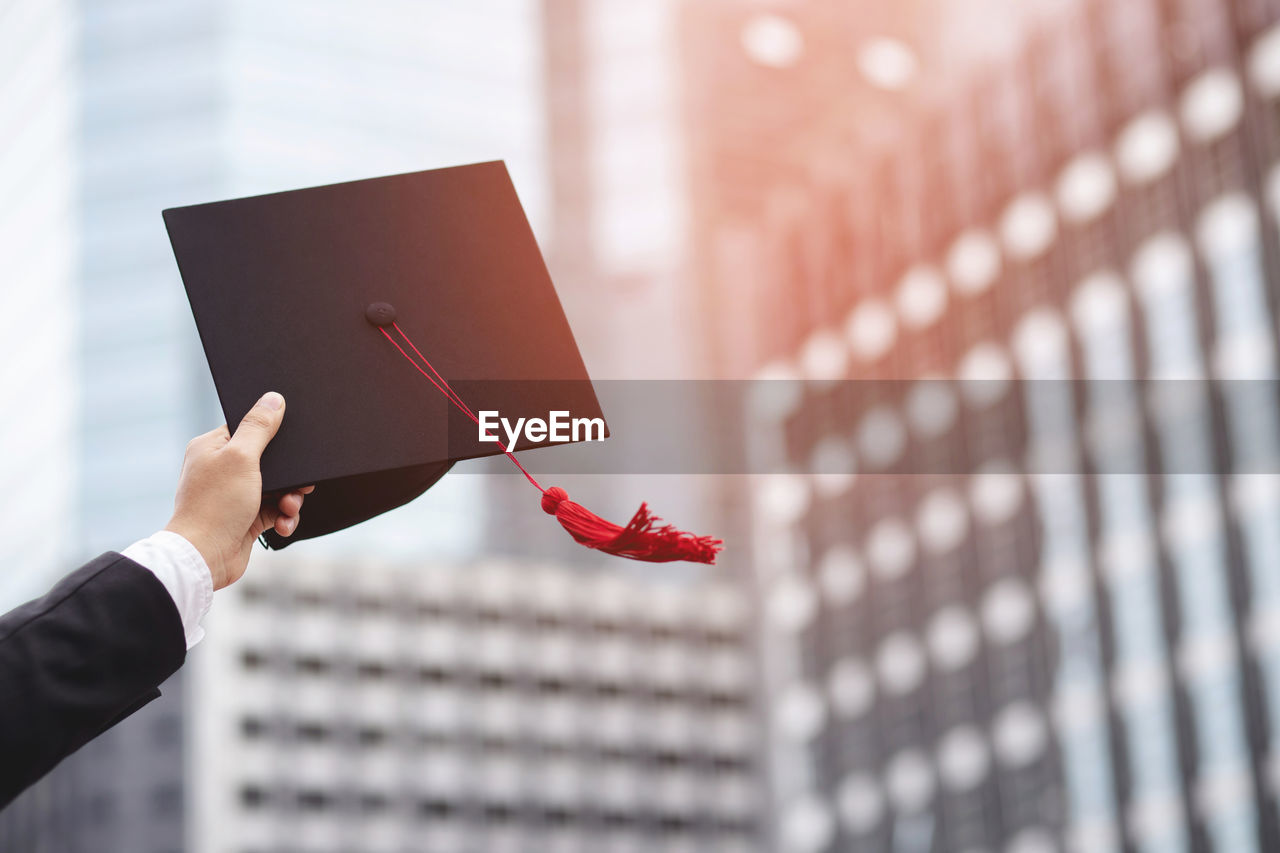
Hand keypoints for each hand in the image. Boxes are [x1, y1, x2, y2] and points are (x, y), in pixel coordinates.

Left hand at [164, 391, 314, 589]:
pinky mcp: (245, 518)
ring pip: (277, 487)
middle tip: (302, 483)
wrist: (204, 557)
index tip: (294, 445)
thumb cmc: (216, 506)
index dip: (274, 435)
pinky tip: (284, 525)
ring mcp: (234, 495)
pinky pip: (275, 511)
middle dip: (290, 474)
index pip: (248, 429)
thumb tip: (273, 398)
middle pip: (269, 460)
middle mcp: (221, 469)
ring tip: (290, 508)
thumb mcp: (241, 457)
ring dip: (290, 498)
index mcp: (212, 448)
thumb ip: (259, 426)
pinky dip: (285, 517)